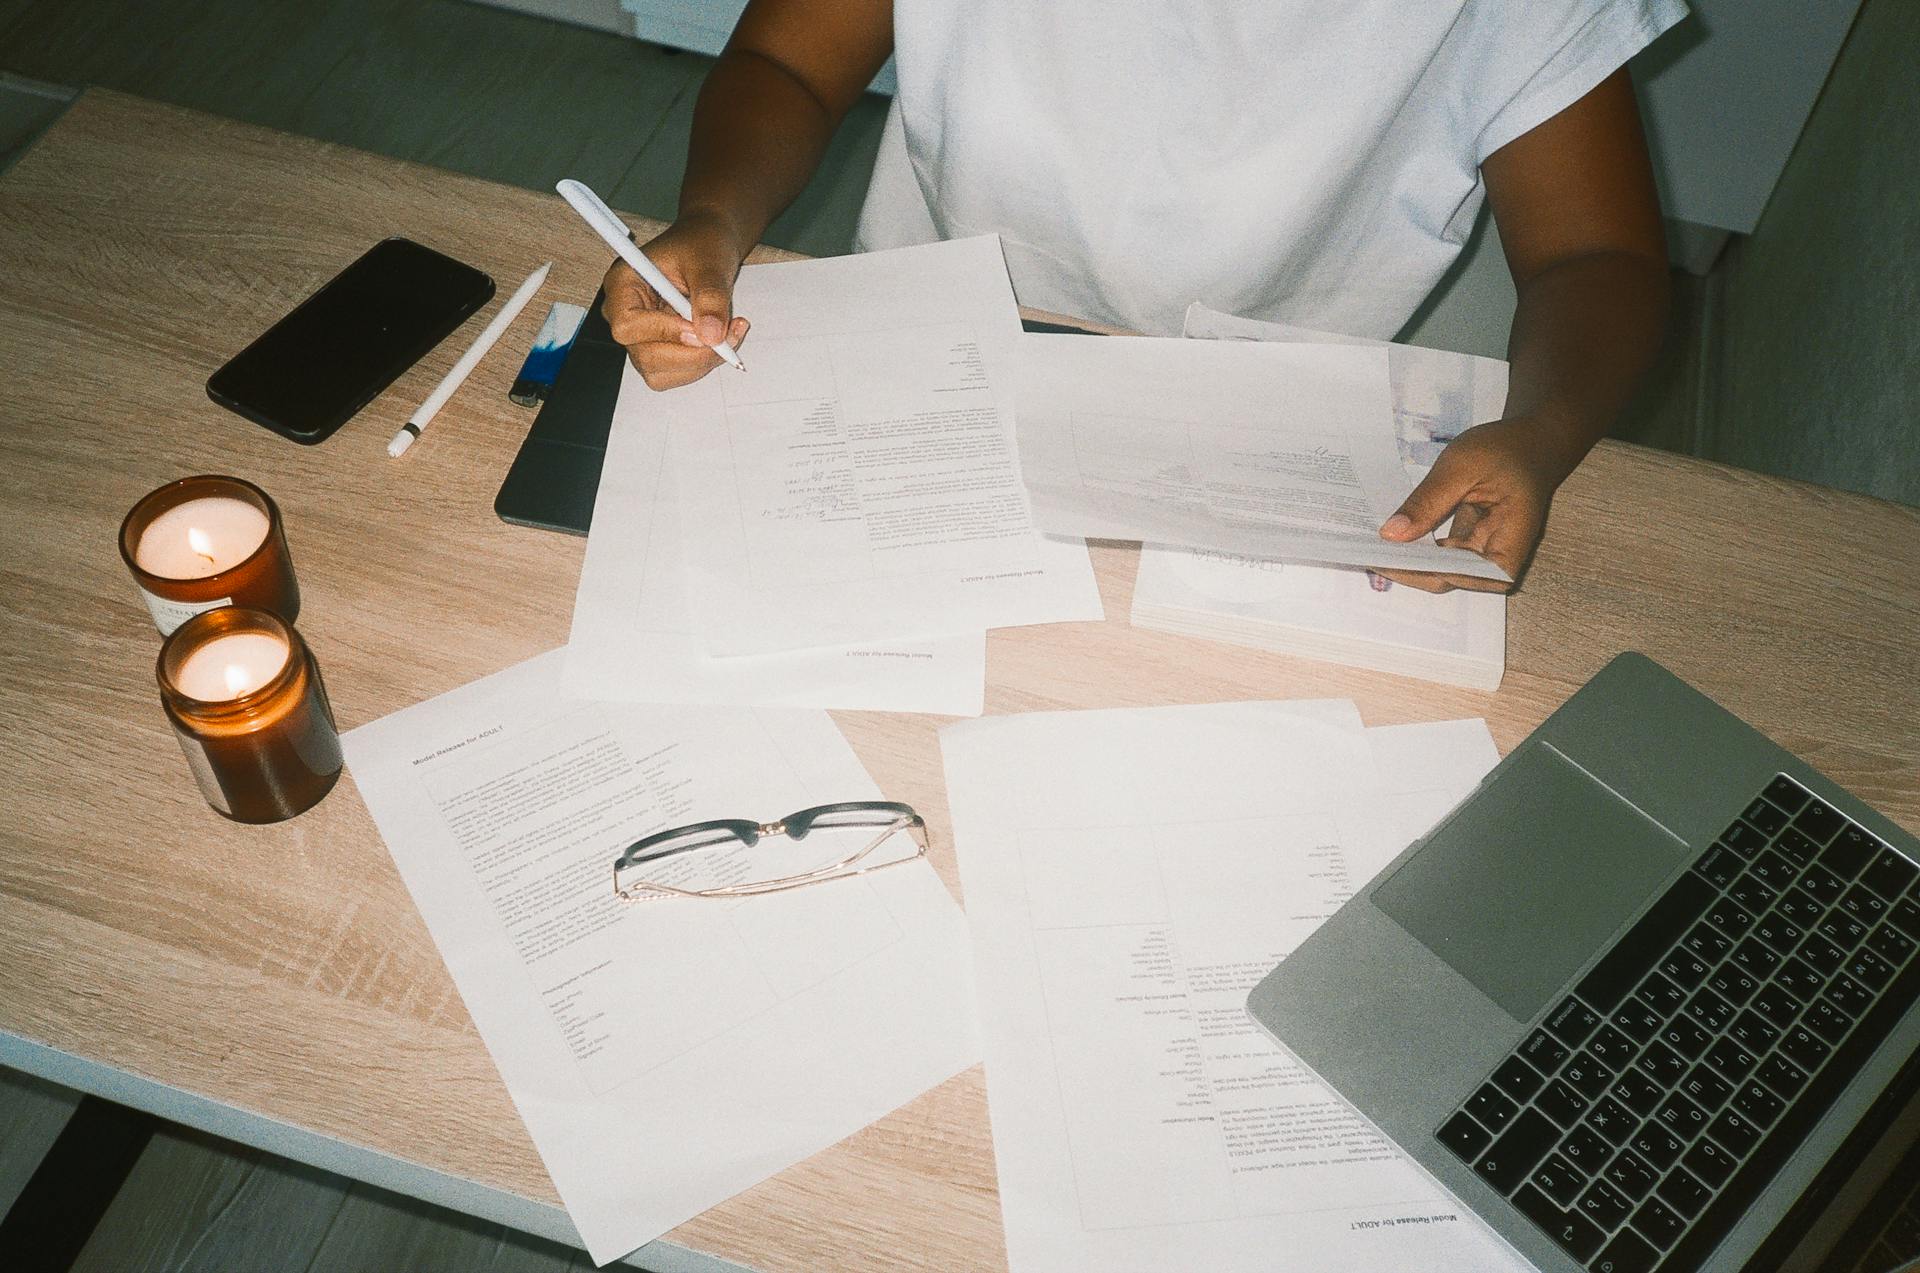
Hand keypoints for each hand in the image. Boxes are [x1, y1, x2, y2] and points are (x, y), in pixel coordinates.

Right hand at [602, 212, 750, 389]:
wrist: (709, 247)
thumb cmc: (702, 244)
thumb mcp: (710, 262)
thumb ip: (710, 297)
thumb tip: (712, 335)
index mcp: (624, 284)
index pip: (628, 326)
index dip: (664, 332)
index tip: (698, 326)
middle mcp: (625, 313)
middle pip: (645, 357)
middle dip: (692, 354)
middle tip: (727, 334)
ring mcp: (641, 335)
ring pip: (662, 372)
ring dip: (701, 361)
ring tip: (729, 331)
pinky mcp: (659, 347)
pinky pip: (677, 371)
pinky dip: (703, 361)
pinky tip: (721, 338)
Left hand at [1372, 416, 1574, 593]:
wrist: (1534, 440)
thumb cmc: (1507, 449)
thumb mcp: (1463, 467)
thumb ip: (1428, 502)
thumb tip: (1391, 536)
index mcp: (1508, 545)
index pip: (1460, 576)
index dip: (1419, 572)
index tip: (1382, 558)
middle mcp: (1497, 559)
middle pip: (1446, 578)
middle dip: (1406, 568)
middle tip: (1364, 551)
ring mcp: (1483, 553)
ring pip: (1439, 569)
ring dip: (1407, 558)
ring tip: (1370, 544)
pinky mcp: (1471, 542)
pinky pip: (1440, 553)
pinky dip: (1415, 545)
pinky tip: (1391, 534)